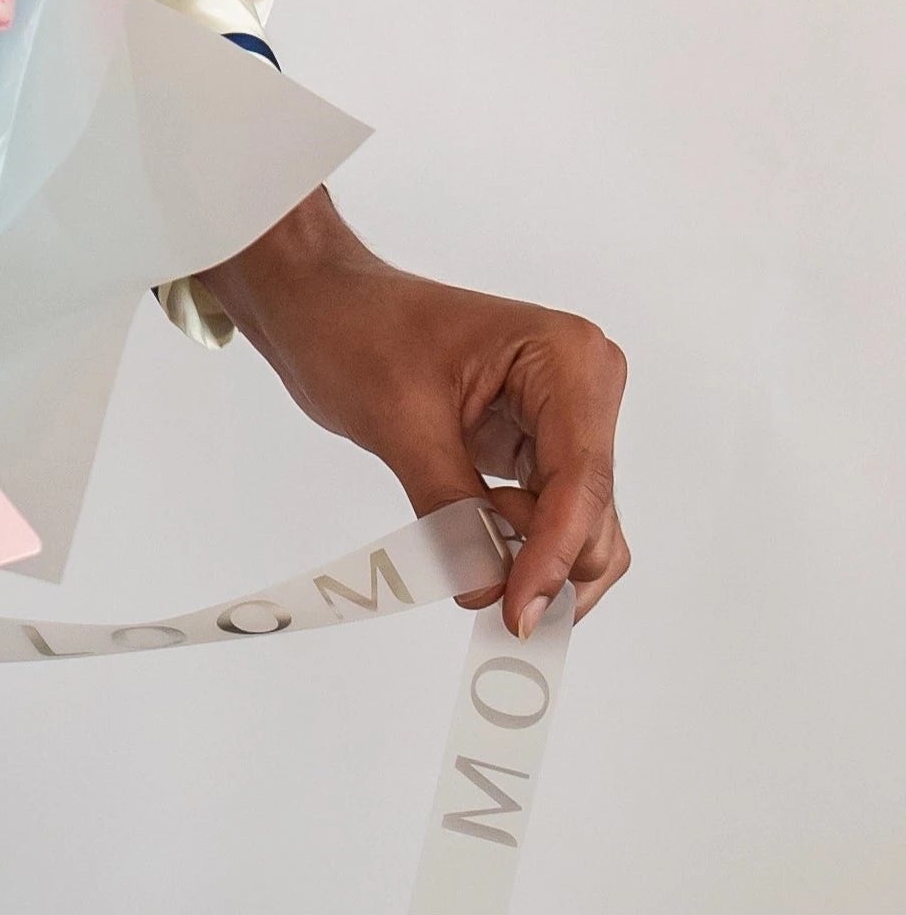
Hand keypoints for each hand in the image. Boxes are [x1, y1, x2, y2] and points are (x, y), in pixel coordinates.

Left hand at [203, 191, 630, 636]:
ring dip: (532, 559)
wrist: (320, 301)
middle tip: (491, 610)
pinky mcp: (536, 441)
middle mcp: (585, 385)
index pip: (581, 480)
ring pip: (580, 520)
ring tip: (466, 567)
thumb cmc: (354, 333)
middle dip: (548, 564)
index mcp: (569, 360)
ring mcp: (566, 415)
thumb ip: (450, 509)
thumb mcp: (401, 424)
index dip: (553, 557)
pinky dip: (516, 544)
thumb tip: (485, 587)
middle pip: (595, 509)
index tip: (516, 613)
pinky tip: (473, 553)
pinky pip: (546, 511)